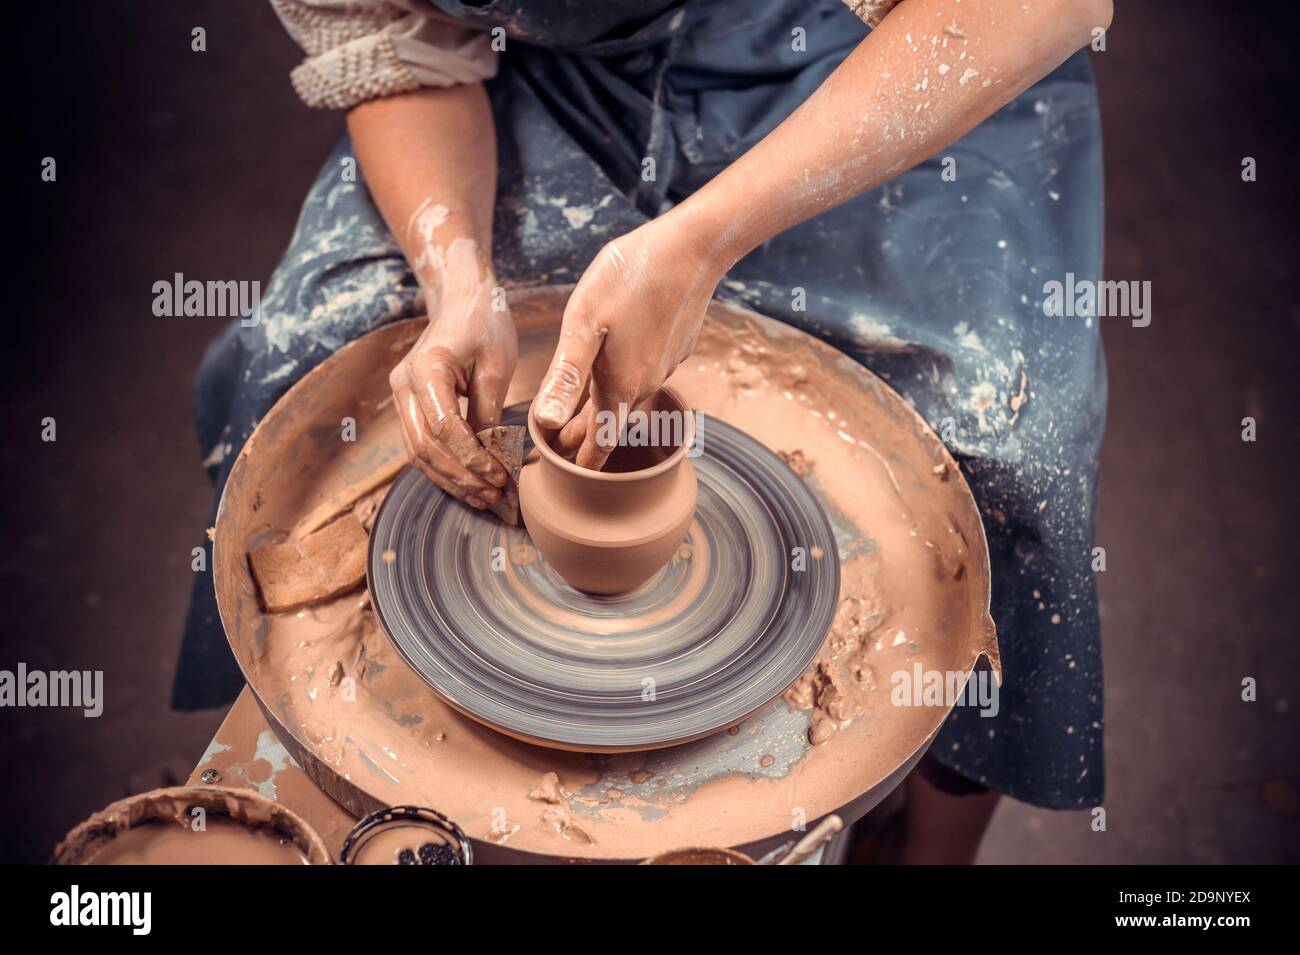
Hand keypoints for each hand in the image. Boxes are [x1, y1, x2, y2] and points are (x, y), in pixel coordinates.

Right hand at [390, 245, 516, 507]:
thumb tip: (491, 456)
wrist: (462, 300)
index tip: (500, 477)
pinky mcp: (409, 405)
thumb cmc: (484, 325)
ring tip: (485, 499)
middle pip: (426, 447)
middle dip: (462, 477)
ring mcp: (401, 396)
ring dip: (452, 480)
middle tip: (496, 497)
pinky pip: (421, 446)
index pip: (444, 428)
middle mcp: (404, 385)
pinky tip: (470, 484)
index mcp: (426, 369)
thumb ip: (488, 411)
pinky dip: (444, 469)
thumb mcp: (497, 365)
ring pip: (419, 453)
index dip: (472, 459)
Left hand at [535, 213, 721, 468]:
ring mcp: (665, 365)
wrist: (692, 248)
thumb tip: (545, 423)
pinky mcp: (677, 346)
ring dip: (605, 406)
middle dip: (587, 438)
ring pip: (629, 395)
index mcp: (620, 386)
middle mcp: (645, 384)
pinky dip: (626, 377)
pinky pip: (645, 372)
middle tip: (561, 448)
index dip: (578, 462)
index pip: (598, 443)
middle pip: (611, 423)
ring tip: (581, 412)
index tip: (563, 476)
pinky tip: (616, 362)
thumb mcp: (584, 324)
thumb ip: (565, 377)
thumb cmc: (630, 279)